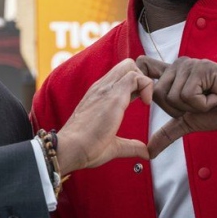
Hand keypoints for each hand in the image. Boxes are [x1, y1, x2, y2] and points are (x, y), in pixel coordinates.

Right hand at [55, 59, 152, 173]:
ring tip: (146, 101)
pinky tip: (146, 104)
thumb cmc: (85, 148)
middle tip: (145, 98)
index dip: (137, 85)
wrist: (70, 149)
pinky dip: (146, 85)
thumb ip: (130, 146)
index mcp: (100, 95)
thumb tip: (145, 152)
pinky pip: (134, 77)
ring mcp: (105, 89)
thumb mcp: (113, 145)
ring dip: (143, 80)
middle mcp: (101, 87)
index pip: (121, 76)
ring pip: (129, 66)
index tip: (142, 102)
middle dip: (141, 77)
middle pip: (126, 65)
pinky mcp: (112, 96)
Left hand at [136, 56, 216, 157]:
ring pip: (173, 96)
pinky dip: (204, 104)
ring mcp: (189, 65)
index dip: (140, 78)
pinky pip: (188, 95)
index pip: (144, 66)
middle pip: (157, 95)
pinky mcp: (201, 68)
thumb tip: (148, 152)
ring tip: (209, 98)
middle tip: (200, 103)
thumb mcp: (188, 123)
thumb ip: (167, 133)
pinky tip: (216, 96)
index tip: (151, 91)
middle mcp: (177, 66)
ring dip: (194, 107)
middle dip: (179, 109)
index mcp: (171, 75)